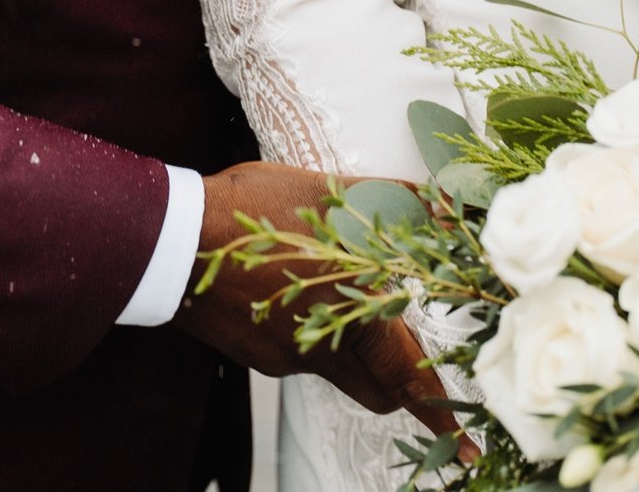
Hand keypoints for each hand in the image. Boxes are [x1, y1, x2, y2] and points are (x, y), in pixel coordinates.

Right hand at [175, 161, 458, 433]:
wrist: (169, 241)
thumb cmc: (253, 215)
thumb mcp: (331, 195)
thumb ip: (396, 203)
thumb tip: (448, 206)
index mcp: (346, 322)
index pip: (405, 378)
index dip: (439, 413)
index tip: (468, 444)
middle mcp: (315, 354)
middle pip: (377, 387)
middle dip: (406, 382)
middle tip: (427, 365)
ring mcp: (280, 358)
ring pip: (338, 364)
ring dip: (357, 343)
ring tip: (353, 291)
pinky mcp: (254, 351)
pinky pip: (302, 349)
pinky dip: (318, 328)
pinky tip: (304, 284)